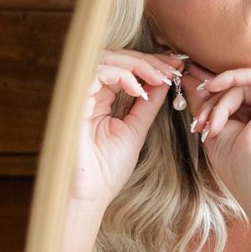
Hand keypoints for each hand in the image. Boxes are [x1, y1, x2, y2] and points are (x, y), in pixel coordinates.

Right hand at [71, 46, 182, 206]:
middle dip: (148, 60)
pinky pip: (97, 73)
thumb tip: (163, 82)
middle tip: (173, 67)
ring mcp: (80, 95)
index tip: (176, 67)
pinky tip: (139, 89)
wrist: (90, 193)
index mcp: (101, 99)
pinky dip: (121, 75)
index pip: (124, 69)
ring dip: (137, 64)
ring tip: (161, 77)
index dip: (150, 64)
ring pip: (106, 59)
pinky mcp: (74, 100)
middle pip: (116, 57)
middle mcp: (89, 93)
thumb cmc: (107, 169)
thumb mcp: (136, 130)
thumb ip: (147, 105)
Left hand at [185, 62, 250, 207]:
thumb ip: (208, 101)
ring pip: (243, 86)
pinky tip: (212, 87)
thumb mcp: (218, 126)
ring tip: (210, 126)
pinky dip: (229, 79)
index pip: (241, 101)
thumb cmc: (237, 163)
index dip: (214, 100)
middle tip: (198, 123)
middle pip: (241, 92)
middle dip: (213, 104)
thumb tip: (189, 79)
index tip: (192, 102)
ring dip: (219, 103)